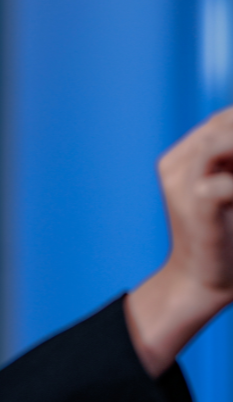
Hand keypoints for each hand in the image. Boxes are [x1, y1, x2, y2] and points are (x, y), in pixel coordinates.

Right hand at [125, 108, 232, 376]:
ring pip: (222, 141)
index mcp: (179, 159)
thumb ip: (231, 165)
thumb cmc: (224, 237)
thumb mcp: (228, 190)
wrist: (202, 281)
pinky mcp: (196, 205)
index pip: (222, 120)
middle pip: (222, 125)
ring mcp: (180, 184)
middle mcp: (174, 166)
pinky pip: (226, 183)